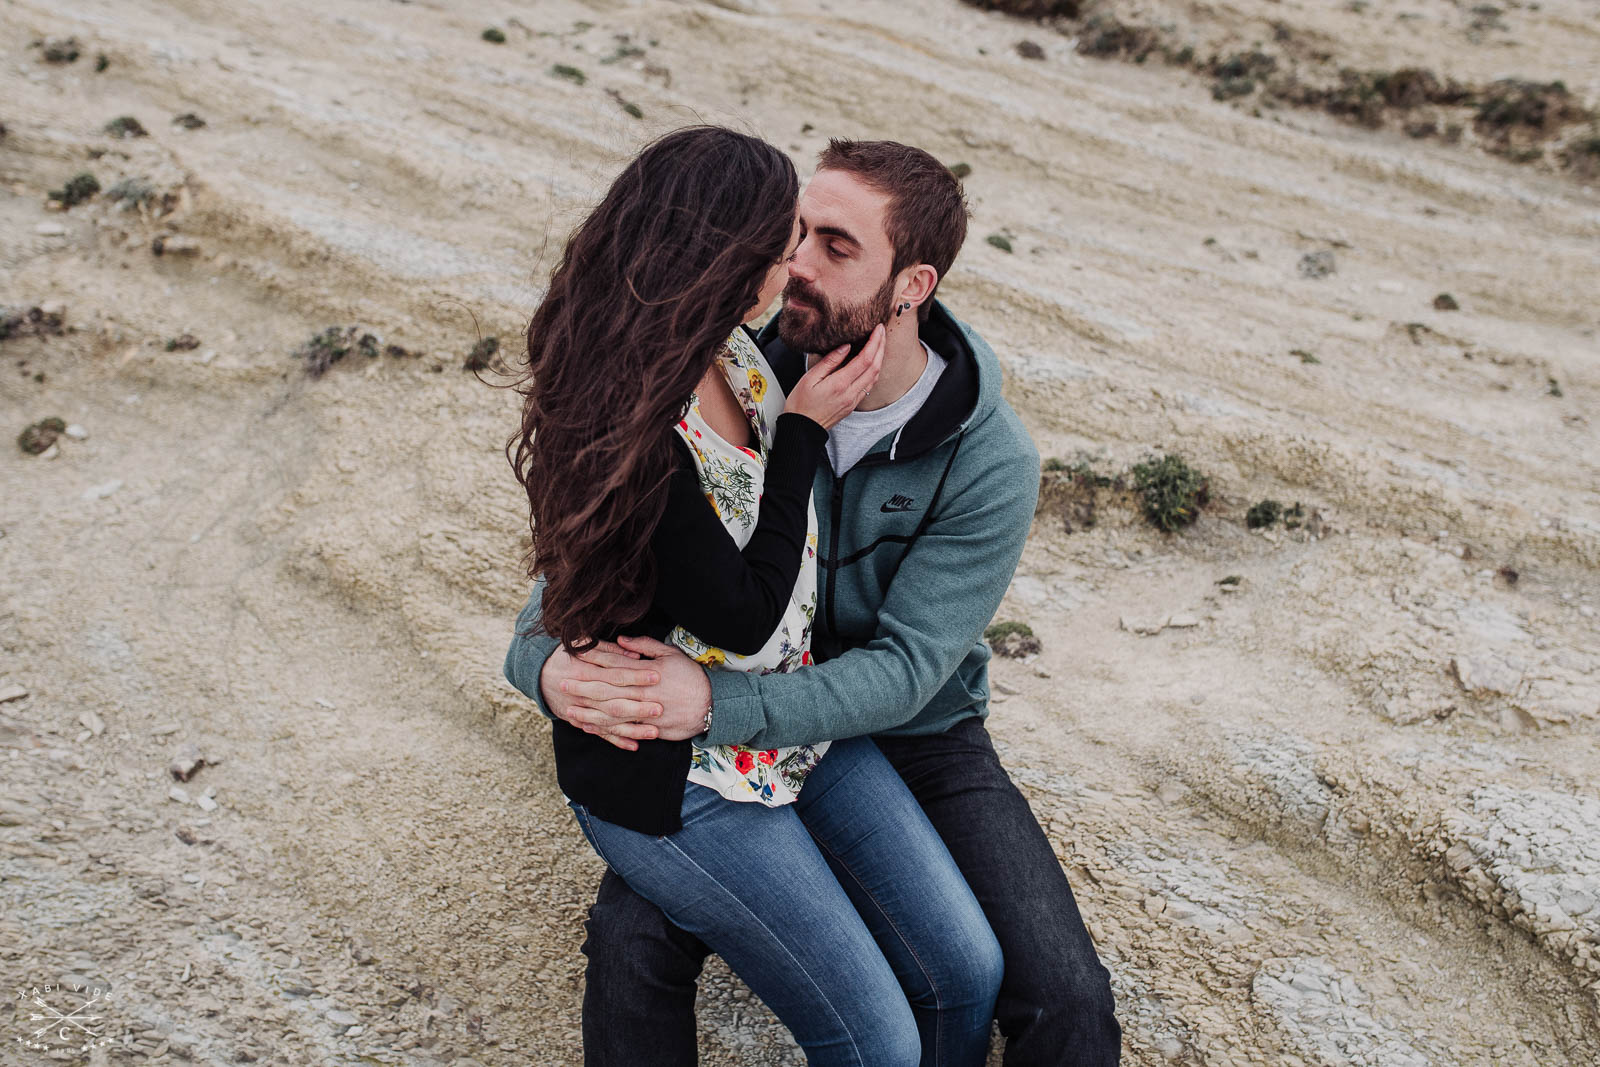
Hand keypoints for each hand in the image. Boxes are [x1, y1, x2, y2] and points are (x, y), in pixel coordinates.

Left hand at [539, 636, 712, 749]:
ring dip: (588, 710)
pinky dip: (605, 730)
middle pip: (607, 689)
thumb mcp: (671, 654)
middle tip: (561, 684)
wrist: (711, 705)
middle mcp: (643, 692)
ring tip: (569, 709)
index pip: (614, 664)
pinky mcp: (649, 728)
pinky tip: (590, 727)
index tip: (575, 657)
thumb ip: (646, 646)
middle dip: (583, 687)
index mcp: (646, 672)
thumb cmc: (691, 676)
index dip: (593, 661)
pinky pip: (623, 730)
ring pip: (611, 712)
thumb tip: (622, 639)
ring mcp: (645, 712)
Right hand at [540, 639, 662, 750]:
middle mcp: (583, 694)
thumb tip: (635, 655)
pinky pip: (600, 733)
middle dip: (637, 706)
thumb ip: (609, 650)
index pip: (615, 674)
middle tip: (660, 708)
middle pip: (614, 701)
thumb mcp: (581, 644)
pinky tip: (634, 745)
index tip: (656, 676)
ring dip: (632, 728)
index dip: (636, 675)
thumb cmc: (564, 654)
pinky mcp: (580, 722)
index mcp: (585, 671)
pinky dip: (617, 740)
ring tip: (654, 731)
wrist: (536, 674)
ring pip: (609, 722)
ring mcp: (581, 710)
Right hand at [782, 324, 885, 428]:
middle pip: (875, 367)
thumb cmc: (800, 404)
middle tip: (882, 331)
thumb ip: (829, 361)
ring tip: (879, 343)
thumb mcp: (810, 378)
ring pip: (875, 377)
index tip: (878, 329)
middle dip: (881, 347)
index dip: (874, 342)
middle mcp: (851, 393)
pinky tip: (872, 363)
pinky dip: (874, 370)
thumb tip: (845, 346)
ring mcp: (854, 400)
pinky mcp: (853, 404)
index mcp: (840, 384)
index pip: (865, 359)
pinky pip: (869, 385)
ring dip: (880, 358)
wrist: (801, 429)